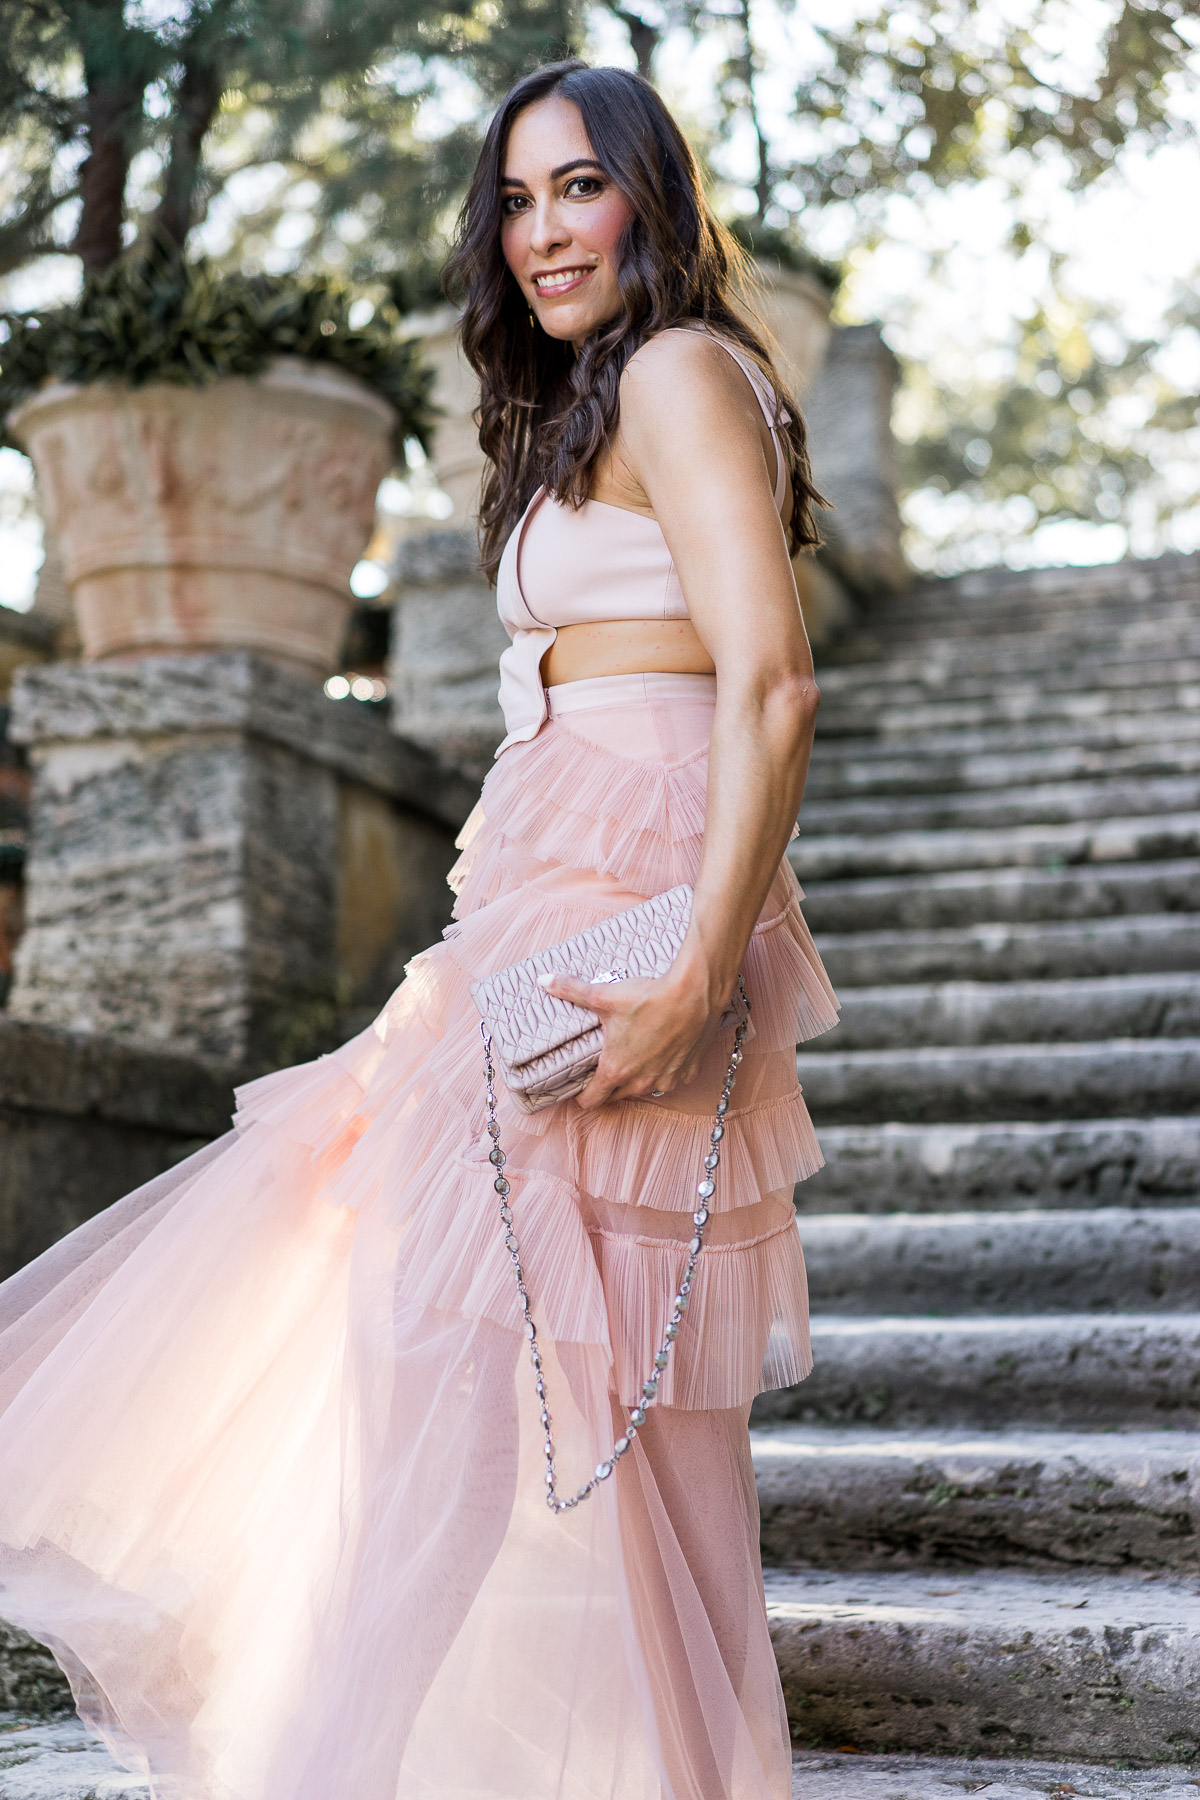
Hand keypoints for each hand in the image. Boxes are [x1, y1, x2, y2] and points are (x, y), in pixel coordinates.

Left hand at [539, 968, 720, 1110]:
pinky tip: (664, 1052)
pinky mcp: (688, 1072)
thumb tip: (543, 980)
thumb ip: (571, 990)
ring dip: (639, 1079)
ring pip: (646, 1088)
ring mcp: (667, 1080)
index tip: (580, 1089)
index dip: (582, 1096)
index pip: (592, 1100)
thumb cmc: (648, 997)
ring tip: (636, 1058)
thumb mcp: (603, 995)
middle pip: (618, 1096)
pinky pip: (672, 1079)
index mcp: (616, 1070)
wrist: (693, 993)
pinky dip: (666, 1070)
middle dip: (609, 1086)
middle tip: (605, 1068)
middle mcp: (641, 1082)